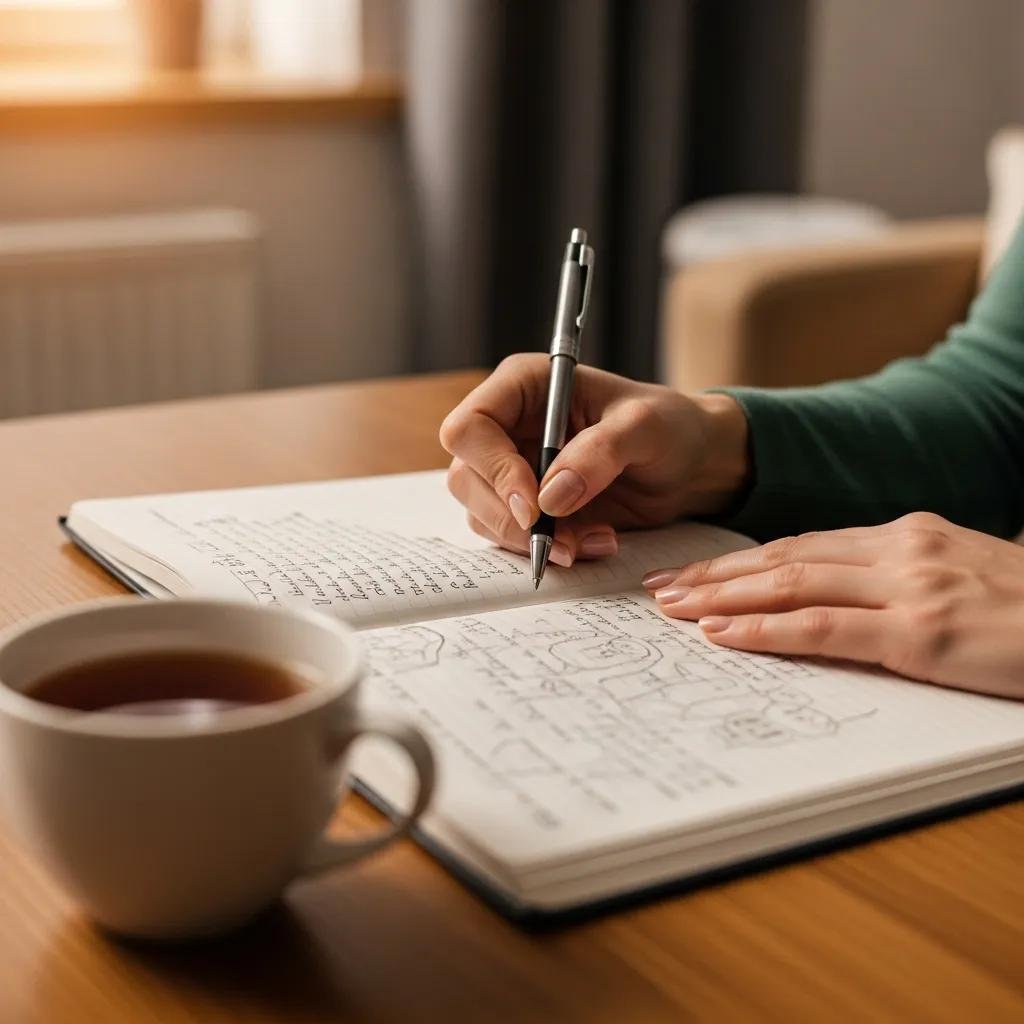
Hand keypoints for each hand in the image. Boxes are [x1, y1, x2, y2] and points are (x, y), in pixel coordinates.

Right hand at [440, 355, 748, 565]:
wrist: (690, 466)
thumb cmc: (670, 427)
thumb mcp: (645, 427)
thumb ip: (600, 452)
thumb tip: (551, 496)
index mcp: (524, 387)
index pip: (470, 427)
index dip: (493, 469)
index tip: (535, 505)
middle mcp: (508, 426)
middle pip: (467, 477)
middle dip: (510, 518)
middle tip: (561, 541)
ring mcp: (513, 468)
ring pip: (482, 513)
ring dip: (531, 541)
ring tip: (591, 541)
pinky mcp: (528, 506)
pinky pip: (512, 537)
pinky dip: (548, 550)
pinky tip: (593, 542)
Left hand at [644, 512, 1023, 698]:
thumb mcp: (961, 574)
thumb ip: (897, 578)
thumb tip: (835, 596)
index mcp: (907, 533)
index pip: (802, 544)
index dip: (741, 559)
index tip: (696, 572)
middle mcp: (901, 548)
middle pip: (785, 556)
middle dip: (715, 573)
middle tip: (660, 586)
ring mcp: (911, 588)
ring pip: (792, 584)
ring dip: (723, 597)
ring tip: (673, 608)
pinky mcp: (922, 634)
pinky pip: (824, 629)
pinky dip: (765, 631)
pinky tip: (722, 636)